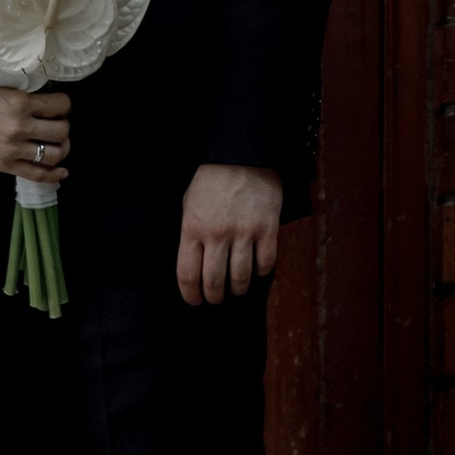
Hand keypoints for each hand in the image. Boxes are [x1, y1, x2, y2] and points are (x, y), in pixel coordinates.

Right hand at [0, 80, 71, 183]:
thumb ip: (22, 98)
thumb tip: (43, 103)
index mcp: (20, 103)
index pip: (61, 106)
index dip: (63, 105)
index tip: (58, 106)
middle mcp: (21, 127)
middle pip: (62, 131)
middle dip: (62, 126)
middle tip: (55, 124)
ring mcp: (14, 150)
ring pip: (55, 154)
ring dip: (61, 148)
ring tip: (55, 144)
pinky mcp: (5, 166)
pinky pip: (39, 175)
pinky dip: (54, 175)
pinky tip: (60, 171)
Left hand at [176, 163, 282, 304]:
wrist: (242, 154)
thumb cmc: (212, 180)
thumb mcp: (189, 204)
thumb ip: (191, 234)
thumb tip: (195, 264)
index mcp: (192, 229)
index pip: (188, 275)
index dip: (191, 295)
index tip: (195, 300)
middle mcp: (217, 234)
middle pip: (214, 283)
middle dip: (214, 297)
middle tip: (216, 298)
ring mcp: (244, 232)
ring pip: (241, 278)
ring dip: (237, 289)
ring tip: (236, 288)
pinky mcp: (267, 228)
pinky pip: (266, 263)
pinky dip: (261, 272)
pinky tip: (256, 269)